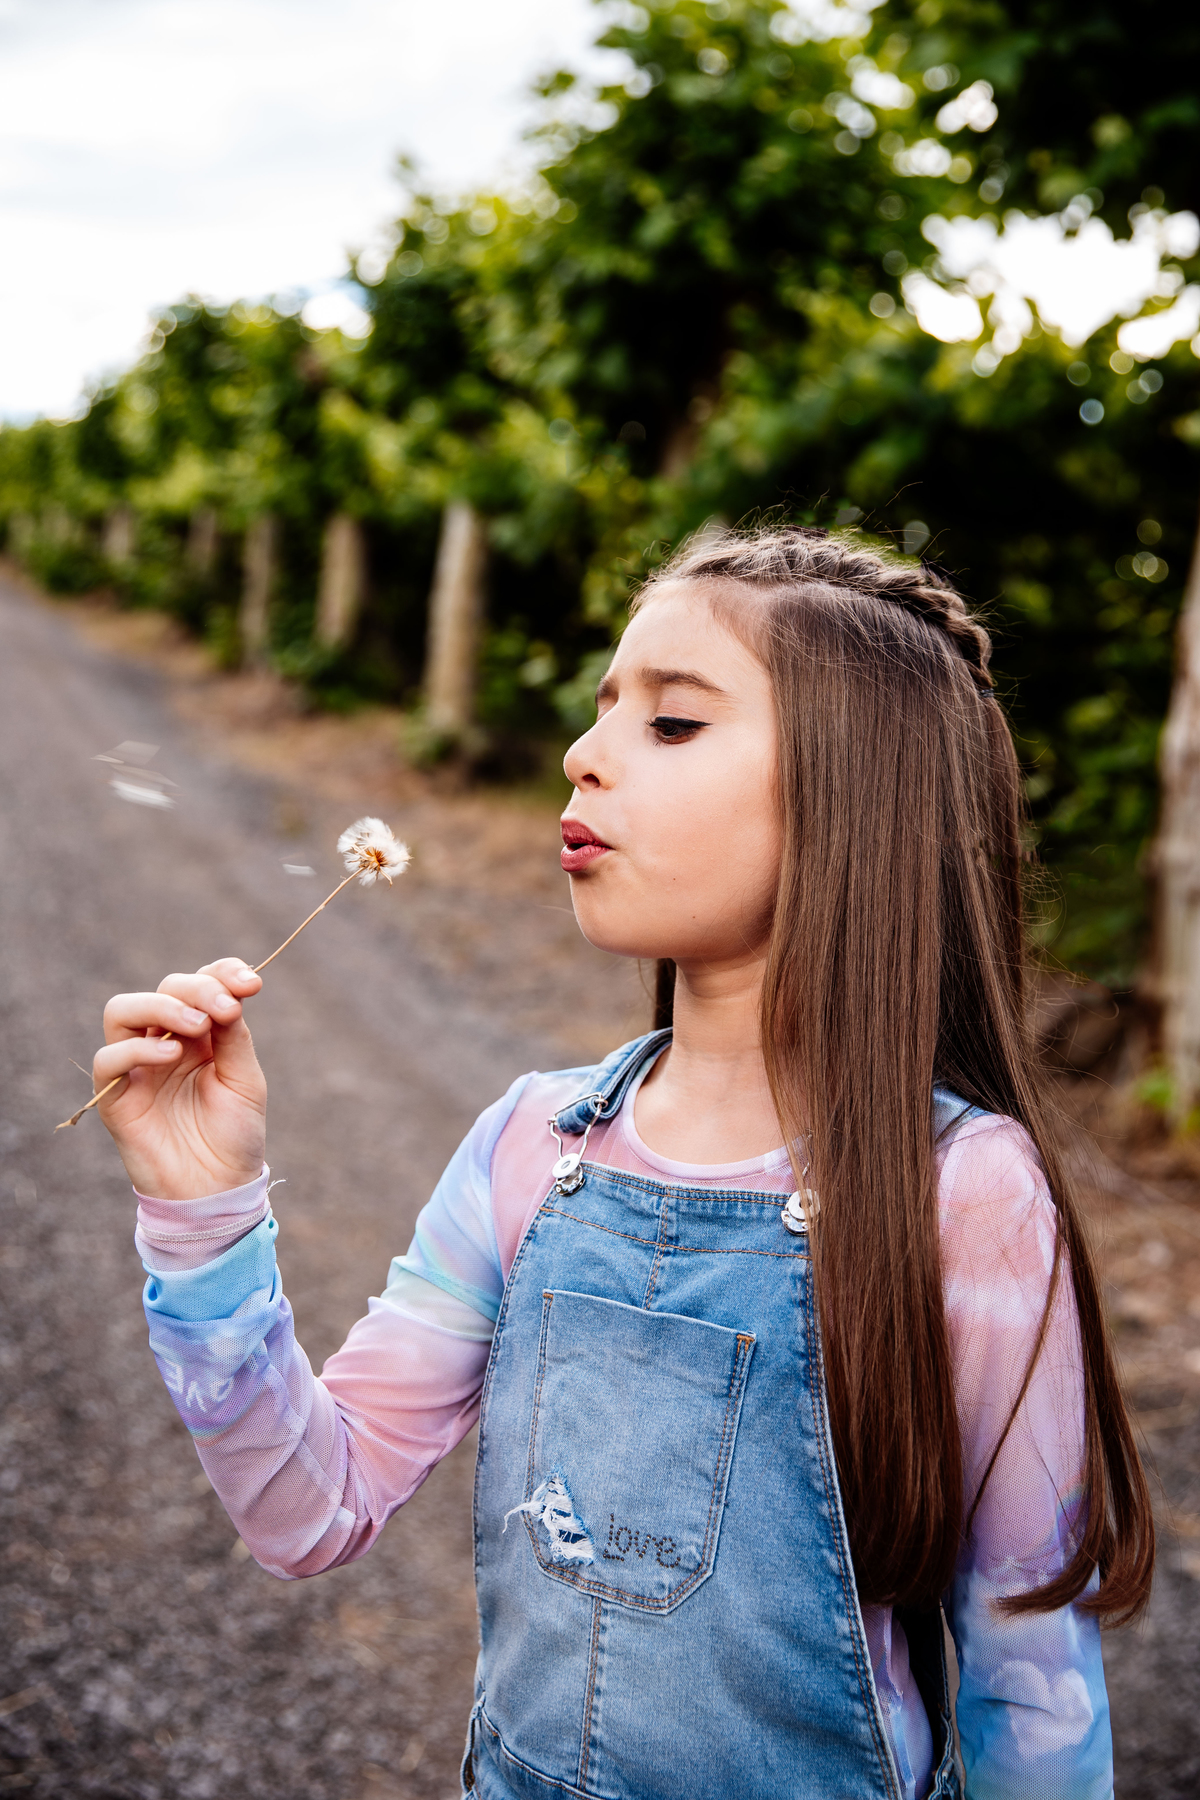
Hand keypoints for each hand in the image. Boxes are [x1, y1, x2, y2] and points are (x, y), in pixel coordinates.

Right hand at [93, 958, 266, 1199]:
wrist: (217, 1189)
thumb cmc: (234, 1135)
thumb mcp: (245, 1080)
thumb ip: (233, 1036)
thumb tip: (226, 996)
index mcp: (201, 1034)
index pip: (200, 982)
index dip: (222, 973)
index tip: (251, 985)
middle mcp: (165, 1041)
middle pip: (165, 988)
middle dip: (198, 989)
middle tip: (225, 1010)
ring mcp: (137, 1066)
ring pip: (123, 1010)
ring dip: (162, 1006)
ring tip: (198, 1024)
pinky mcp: (116, 1096)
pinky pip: (108, 1057)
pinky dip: (137, 1048)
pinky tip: (172, 1053)